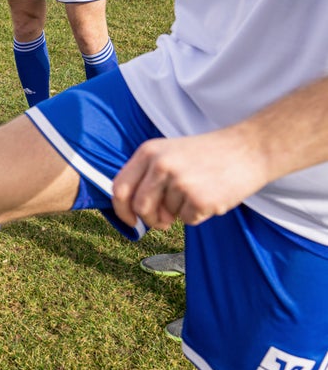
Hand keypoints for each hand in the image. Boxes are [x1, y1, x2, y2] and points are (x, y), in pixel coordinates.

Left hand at [112, 130, 265, 229]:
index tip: (130, 221)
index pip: (120, 187)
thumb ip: (148, 176)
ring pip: (166, 214)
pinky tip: (211, 195)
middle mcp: (161, 165)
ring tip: (199, 190)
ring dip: (180, 212)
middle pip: (140, 207)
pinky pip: (188, 220)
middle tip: (164, 220)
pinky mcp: (200, 199)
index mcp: (149, 152)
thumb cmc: (208, 155)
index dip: (121, 209)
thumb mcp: (170, 153)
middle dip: (150, 219)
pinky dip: (198, 214)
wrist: (250, 149)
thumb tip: (134, 212)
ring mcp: (180, 182)